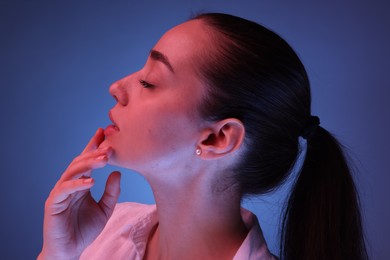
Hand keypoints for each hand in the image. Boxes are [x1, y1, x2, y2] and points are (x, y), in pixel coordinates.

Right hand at [38, 128, 120, 259]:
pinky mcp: (53, 203)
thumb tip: (118, 172)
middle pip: (80, 163)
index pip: (87, 161)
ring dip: (88, 164)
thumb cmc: (85, 229)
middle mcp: (70, 184)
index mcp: (81, 183)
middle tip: (110, 146)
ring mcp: (60, 192)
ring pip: (72, 172)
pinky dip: (77, 184)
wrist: (70, 250)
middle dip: (94, 153)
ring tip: (104, 159)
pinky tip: (91, 181)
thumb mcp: (106, 209)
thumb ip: (112, 192)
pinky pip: (64, 189)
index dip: (94, 146)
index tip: (104, 132)